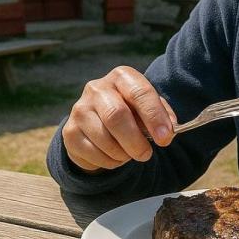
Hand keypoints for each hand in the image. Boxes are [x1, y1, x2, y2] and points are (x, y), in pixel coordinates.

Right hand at [61, 66, 177, 172]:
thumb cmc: (132, 112)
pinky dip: (109, 161)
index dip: (154, 117)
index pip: (140, 93)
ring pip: (104, 138)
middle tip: (146, 155)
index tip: (165, 138)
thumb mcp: (149, 108)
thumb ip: (162, 116)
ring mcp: (79, 109)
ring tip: (130, 153)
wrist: (98, 121)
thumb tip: (169, 132)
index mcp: (122, 77)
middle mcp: (97, 88)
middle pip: (116, 116)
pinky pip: (92, 153)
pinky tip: (114, 156)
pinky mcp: (69, 132)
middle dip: (135, 141)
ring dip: (123, 154)